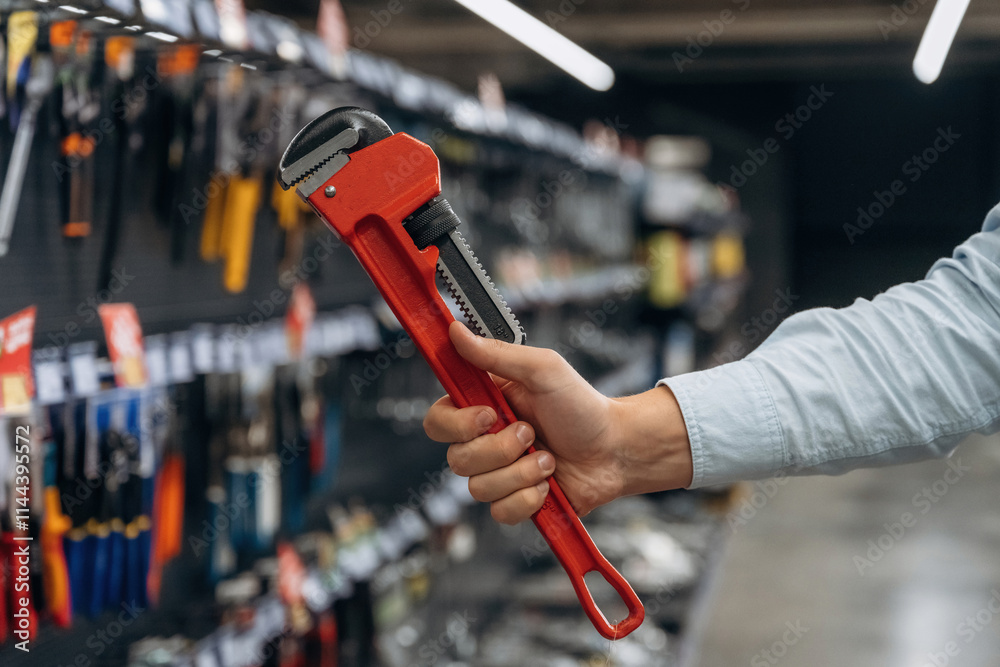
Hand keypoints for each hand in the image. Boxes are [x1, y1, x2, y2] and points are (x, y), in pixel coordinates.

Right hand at [423, 322, 692, 524]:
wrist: (617, 449)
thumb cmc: (582, 405)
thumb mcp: (543, 369)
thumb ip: (496, 353)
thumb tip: (455, 330)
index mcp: (482, 406)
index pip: (437, 420)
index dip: (456, 424)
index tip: (490, 414)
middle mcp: (484, 442)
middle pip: (456, 459)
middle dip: (500, 449)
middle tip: (532, 433)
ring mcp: (499, 474)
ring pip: (478, 488)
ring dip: (521, 473)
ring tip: (549, 459)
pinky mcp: (515, 502)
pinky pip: (500, 512)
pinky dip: (529, 499)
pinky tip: (549, 484)